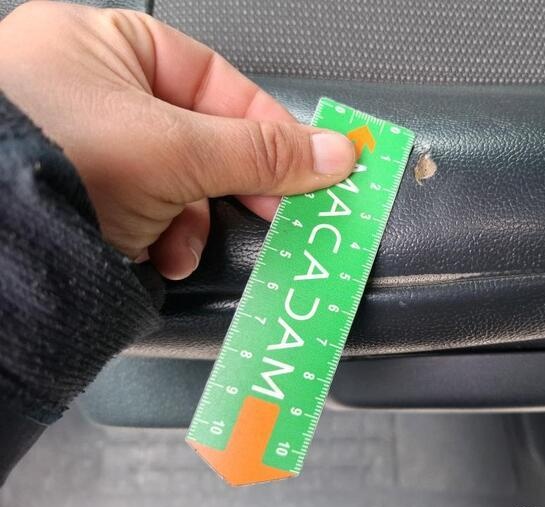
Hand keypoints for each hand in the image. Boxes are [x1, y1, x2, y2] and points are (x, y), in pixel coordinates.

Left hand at [0, 2, 354, 278]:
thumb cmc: (48, 165)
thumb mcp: (178, 152)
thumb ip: (263, 152)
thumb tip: (329, 152)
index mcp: (101, 46)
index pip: (216, 81)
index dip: (269, 126)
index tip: (311, 160)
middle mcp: (87, 89)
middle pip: (198, 137)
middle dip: (227, 185)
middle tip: (272, 208)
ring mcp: (78, 144)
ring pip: (173, 182)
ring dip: (190, 223)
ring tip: (183, 244)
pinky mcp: (75, 194)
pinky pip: (142, 209)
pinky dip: (158, 238)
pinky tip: (155, 254)